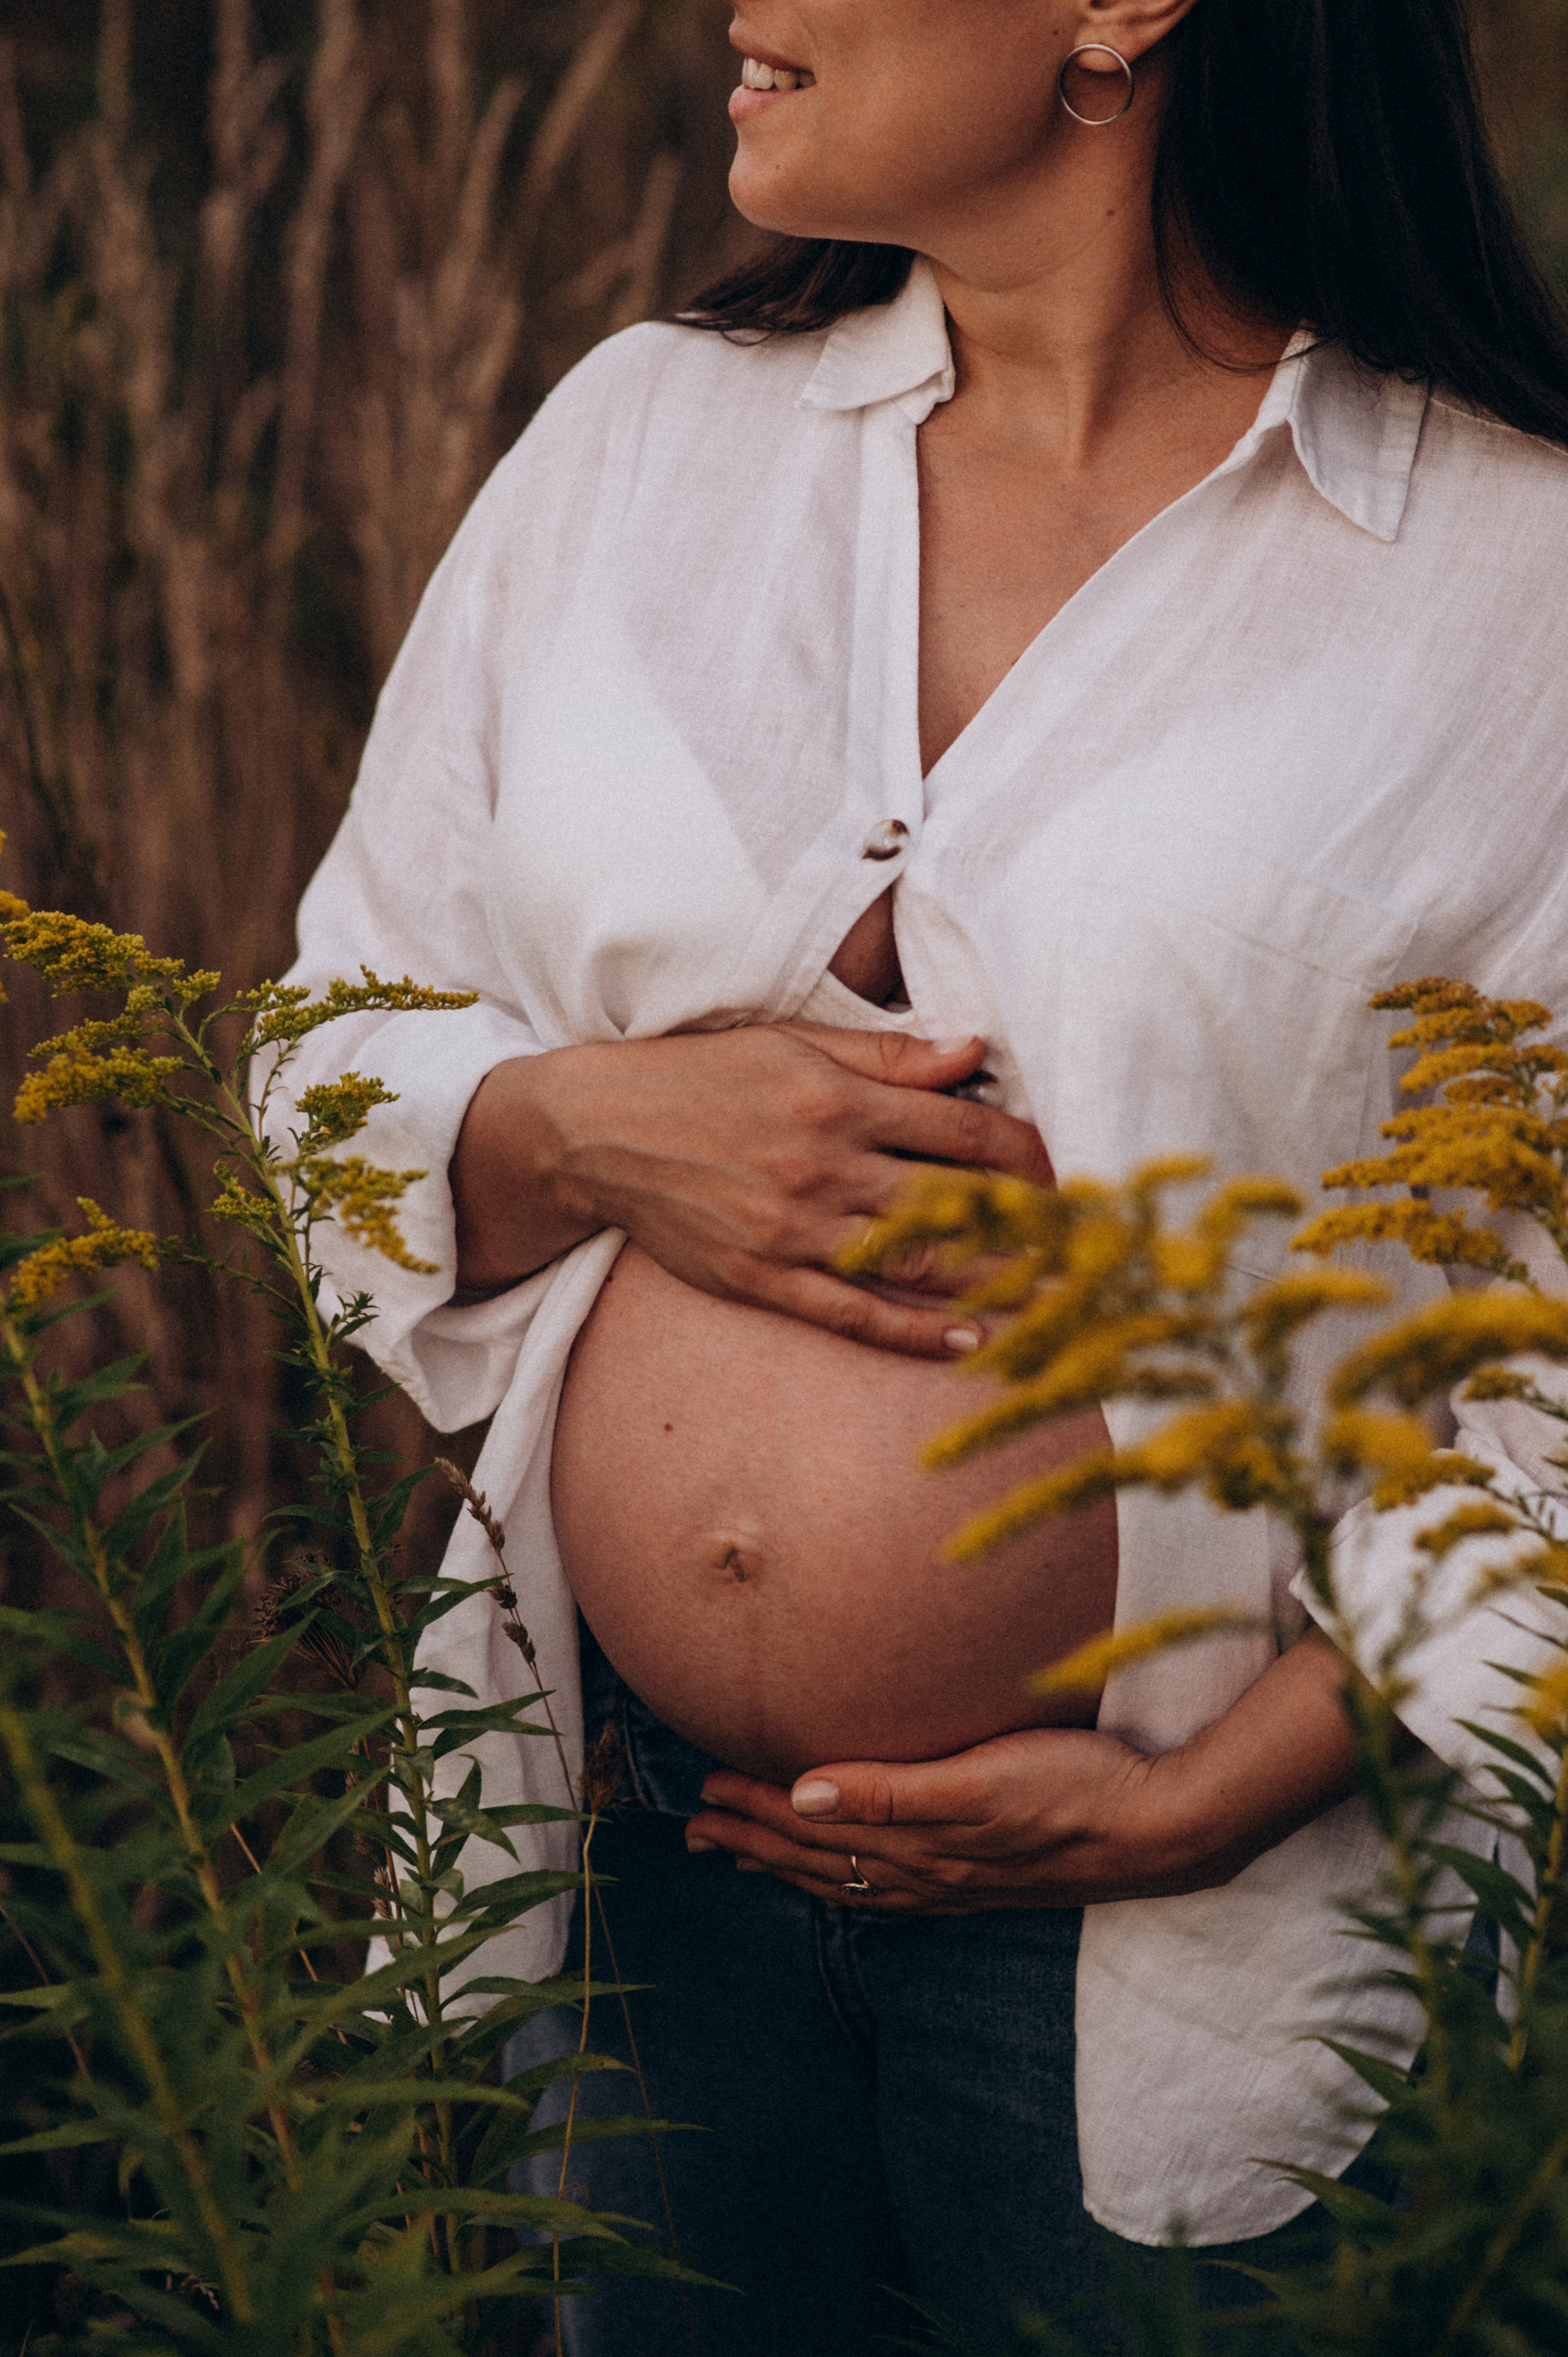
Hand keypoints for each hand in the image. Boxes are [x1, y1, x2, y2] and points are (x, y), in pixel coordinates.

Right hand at [452, 1022, 1053, 1357]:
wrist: (594, 1131)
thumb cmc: (702, 1076)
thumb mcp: (791, 1042)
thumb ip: (887, 1054)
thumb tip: (975, 1051)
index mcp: (836, 1097)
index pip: (963, 1125)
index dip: (1029, 1150)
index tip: (1069, 1168)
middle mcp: (821, 1165)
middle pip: (954, 1199)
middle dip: (1031, 1223)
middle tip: (1092, 1242)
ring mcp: (791, 1229)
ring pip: (915, 1263)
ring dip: (996, 1282)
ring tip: (1061, 1296)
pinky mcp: (761, 1278)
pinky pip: (854, 1314)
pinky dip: (918, 1332)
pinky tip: (975, 1341)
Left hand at [684, 1635, 1363, 1909]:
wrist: (1162, 1824)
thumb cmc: (1074, 1787)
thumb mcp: (979, 1781)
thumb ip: (889, 1791)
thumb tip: (803, 1794)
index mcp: (920, 1846)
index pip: (815, 1834)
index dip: (755, 1815)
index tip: (705, 1792)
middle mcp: (931, 1871)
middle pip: (823, 1862)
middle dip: (755, 1844)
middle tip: (697, 1828)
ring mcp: (960, 1879)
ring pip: (855, 1878)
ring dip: (795, 1864)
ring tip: (746, 1853)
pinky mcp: (989, 1876)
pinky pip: (897, 1888)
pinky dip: (855, 1881)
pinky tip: (852, 1877)